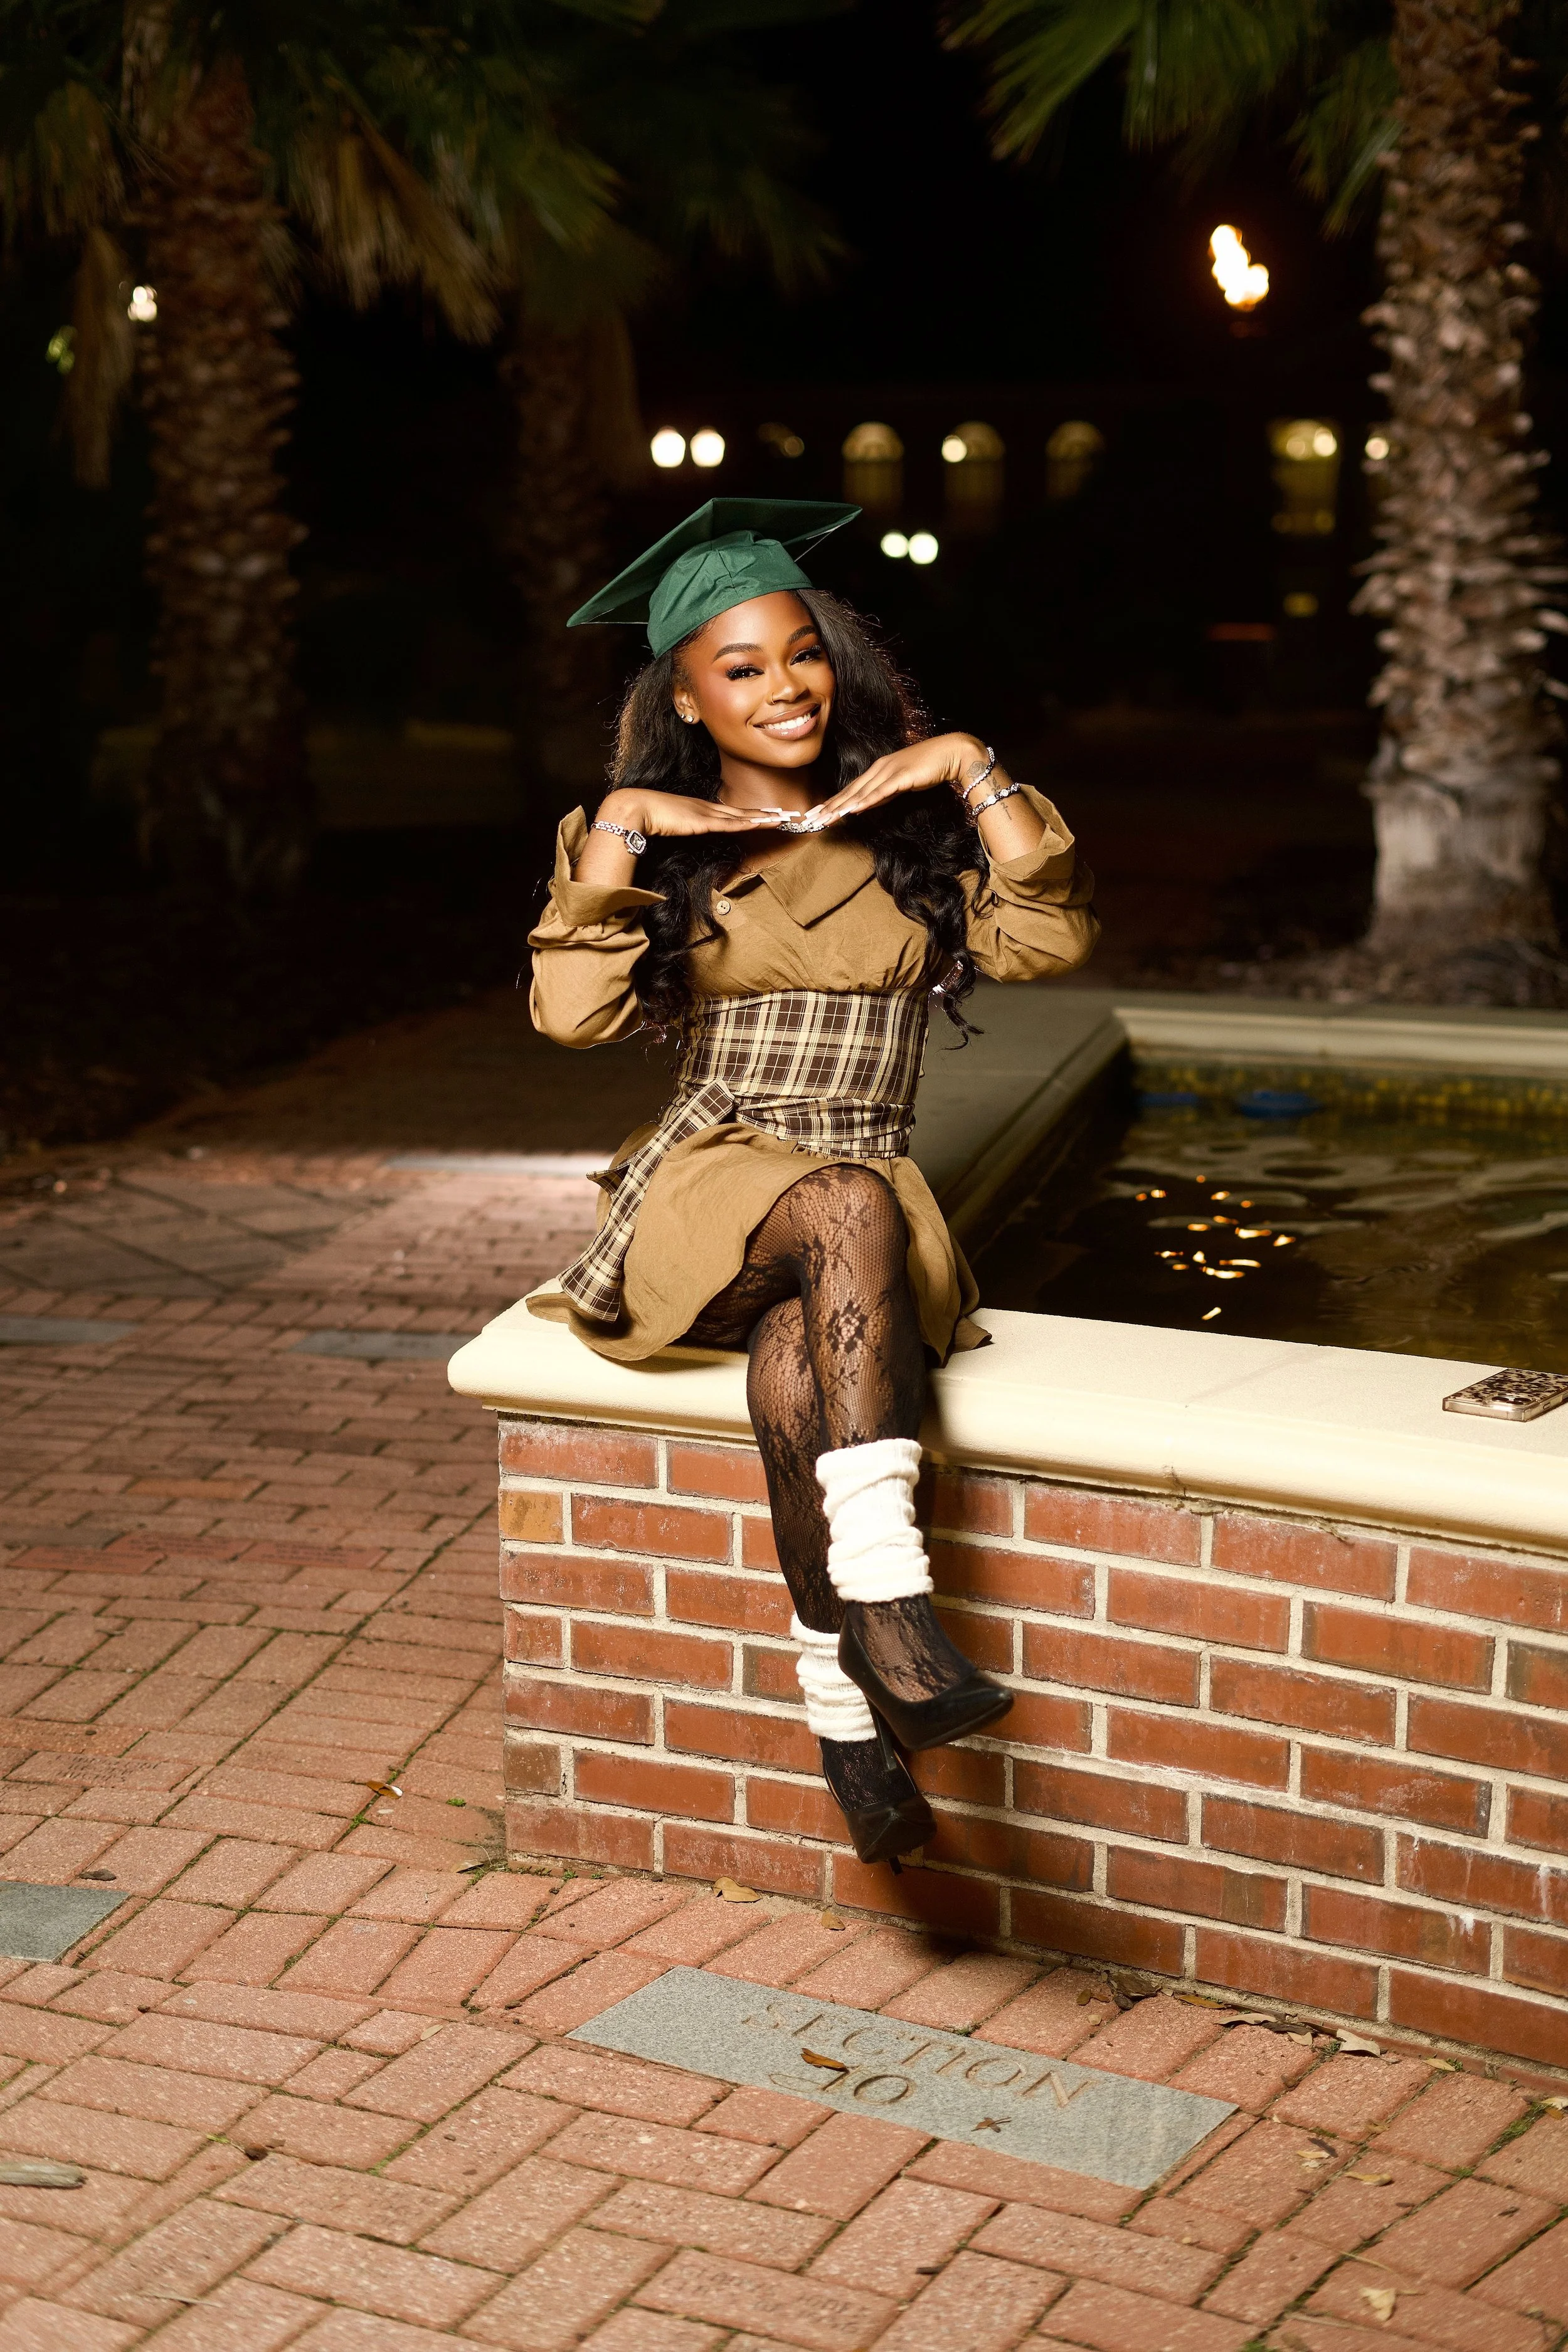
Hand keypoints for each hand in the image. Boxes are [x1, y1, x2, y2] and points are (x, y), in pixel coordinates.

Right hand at [601, 789, 782, 840]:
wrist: (634, 809)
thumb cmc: (646, 818)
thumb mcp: (669, 826)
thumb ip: (680, 831)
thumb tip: (684, 836)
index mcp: (699, 809)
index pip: (731, 812)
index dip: (750, 813)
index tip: (767, 813)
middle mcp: (707, 808)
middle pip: (742, 812)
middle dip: (765, 813)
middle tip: (787, 813)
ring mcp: (706, 813)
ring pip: (742, 816)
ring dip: (764, 817)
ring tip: (785, 817)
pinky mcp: (703, 821)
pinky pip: (732, 824)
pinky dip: (750, 823)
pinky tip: (765, 822)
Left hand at [799, 734, 988, 828]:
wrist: (951, 753)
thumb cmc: (929, 767)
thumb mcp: (901, 783)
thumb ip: (883, 793)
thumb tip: (865, 805)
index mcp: (878, 770)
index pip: (851, 789)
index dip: (833, 802)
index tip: (818, 813)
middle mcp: (879, 768)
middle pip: (850, 791)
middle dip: (830, 807)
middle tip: (812, 820)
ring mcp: (890, 771)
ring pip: (861, 792)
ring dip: (842, 806)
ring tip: (826, 818)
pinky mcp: (902, 776)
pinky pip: (881, 792)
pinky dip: (866, 801)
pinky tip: (854, 810)